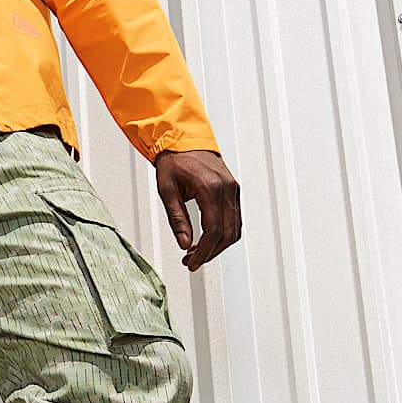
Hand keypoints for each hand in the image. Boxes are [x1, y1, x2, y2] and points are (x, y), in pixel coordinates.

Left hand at [155, 149, 240, 270]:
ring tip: (197, 252)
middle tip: (192, 261)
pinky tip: (207, 239)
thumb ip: (177, 219)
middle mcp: (226, 189)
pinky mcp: (233, 190)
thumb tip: (185, 244)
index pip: (213, 230)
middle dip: (211, 252)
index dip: (204, 251)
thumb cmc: (174, 162)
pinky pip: (235, 219)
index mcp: (209, 187)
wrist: (183, 141)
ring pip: (234, 228)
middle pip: (227, 233)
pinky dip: (224, 233)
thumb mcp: (167, 190)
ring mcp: (233, 189)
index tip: (192, 262)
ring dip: (218, 245)